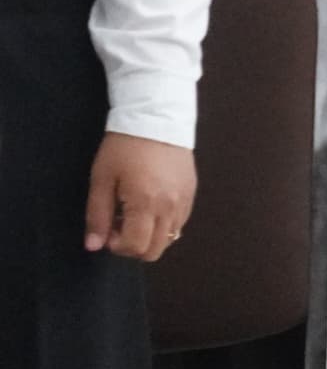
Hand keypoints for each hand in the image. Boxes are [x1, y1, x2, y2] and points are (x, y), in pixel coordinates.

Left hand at [85, 133, 193, 260]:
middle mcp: (170, 207)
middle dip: (133, 246)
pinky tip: (150, 206)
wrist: (157, 118)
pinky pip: (180, 223)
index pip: (135, 246)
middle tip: (119, 226)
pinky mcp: (191, 193)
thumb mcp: (101, 179)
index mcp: (145, 203)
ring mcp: (184, 201)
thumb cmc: (123, 148)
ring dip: (149, 236)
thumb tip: (93, 246)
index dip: (116, 246)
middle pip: (155, 250)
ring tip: (134, 214)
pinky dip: (163, 225)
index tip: (107, 230)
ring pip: (170, 239)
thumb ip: (97, 216)